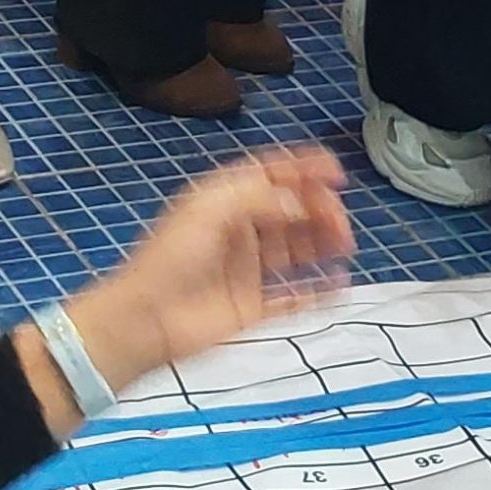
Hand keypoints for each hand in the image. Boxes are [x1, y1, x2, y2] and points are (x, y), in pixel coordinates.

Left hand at [25, 147, 353, 432]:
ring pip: (297, 248)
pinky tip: (339, 283)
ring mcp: (248, 269)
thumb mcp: (211, 210)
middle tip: (339, 221)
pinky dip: (318, 289)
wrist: (144, 320)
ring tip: (346, 245)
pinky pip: (293, 294)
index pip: (272, 175)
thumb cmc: (172, 256)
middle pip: (291, 210)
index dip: (304, 168)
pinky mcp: (253, 306)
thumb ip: (259, 198)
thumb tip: (301, 202)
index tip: (336, 172)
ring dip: (323, 241)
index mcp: (226, 200)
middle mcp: (241, 230)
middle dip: (320, 208)